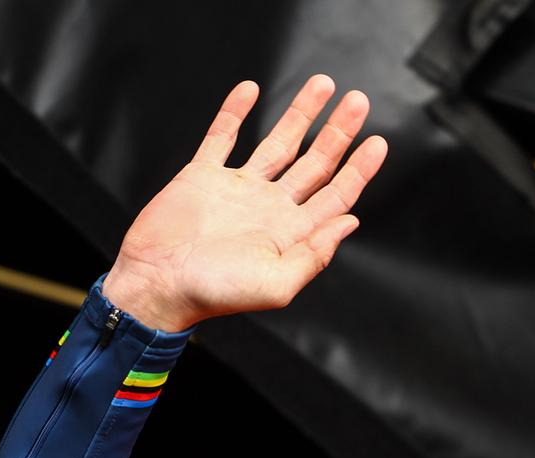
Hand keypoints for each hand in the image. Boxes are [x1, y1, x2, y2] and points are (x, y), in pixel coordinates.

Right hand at [103, 75, 387, 331]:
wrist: (157, 284)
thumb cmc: (213, 293)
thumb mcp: (277, 284)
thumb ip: (316, 254)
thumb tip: (349, 222)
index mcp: (289, 233)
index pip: (335, 195)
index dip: (358, 169)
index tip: (377, 143)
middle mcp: (268, 208)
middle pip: (314, 163)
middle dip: (337, 132)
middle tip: (357, 103)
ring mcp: (237, 189)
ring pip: (278, 143)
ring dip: (300, 114)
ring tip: (322, 86)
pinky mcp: (203, 176)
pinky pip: (222, 136)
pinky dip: (235, 112)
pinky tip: (251, 90)